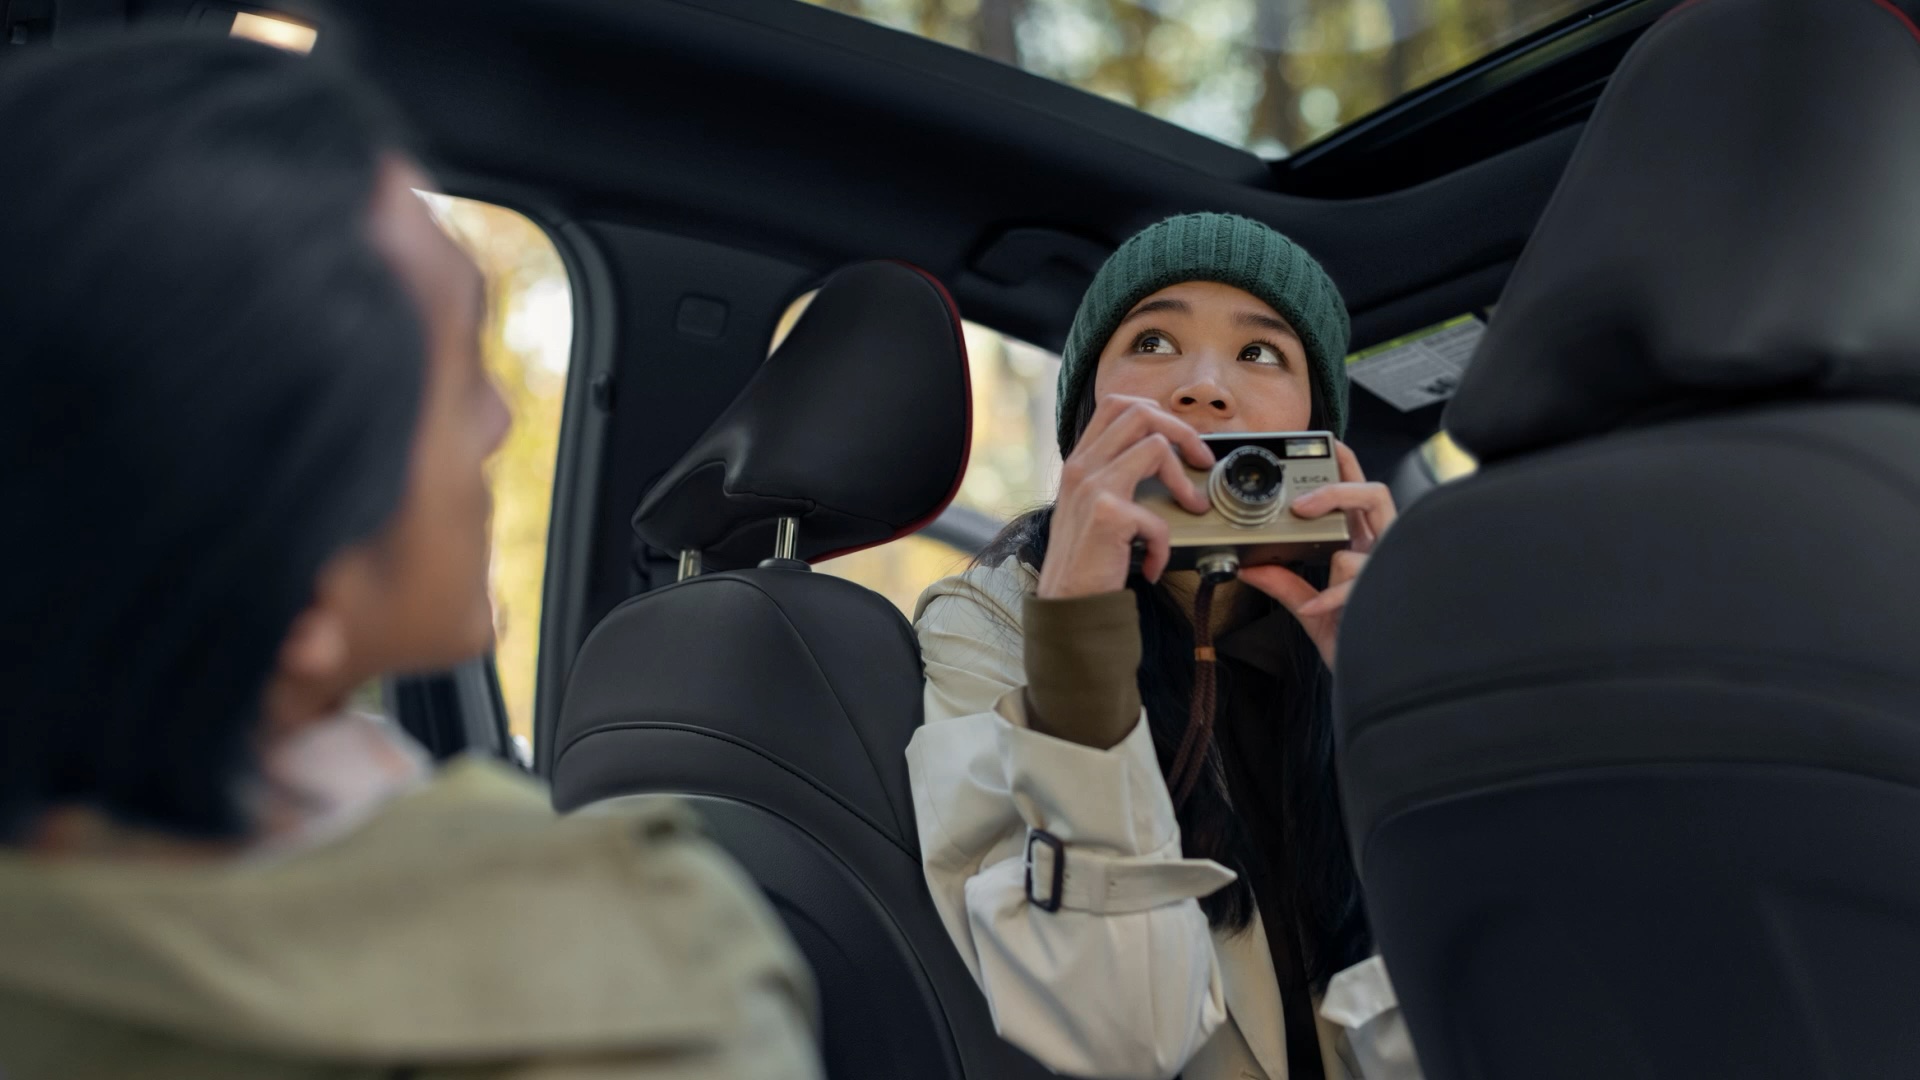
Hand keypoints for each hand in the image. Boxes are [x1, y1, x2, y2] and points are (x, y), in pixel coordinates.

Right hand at [1037, 395, 1214, 599]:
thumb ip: (1113, 479)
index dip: (1156, 413)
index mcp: (1079, 462)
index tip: (1178, 440)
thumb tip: (1160, 459)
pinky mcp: (1108, 513)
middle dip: (1183, 432)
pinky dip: (1165, 543)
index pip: (1116, 406)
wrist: (1066, 604)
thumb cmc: (1084, 562)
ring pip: (1155, 447)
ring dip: (1184, 480)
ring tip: (1192, 507)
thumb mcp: (1090, 508)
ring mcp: (1092, 487)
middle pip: (1140, 413)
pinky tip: (1155, 564)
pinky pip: (1158, 514)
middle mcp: (1081, 467)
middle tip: (1201, 462)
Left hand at [1239, 440, 1396, 667]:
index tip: (1331, 445)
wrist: (1373, 681)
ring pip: (1364, 545)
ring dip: (1337, 566)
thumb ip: (1284, 584)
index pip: (1362, 496)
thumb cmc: (1351, 640)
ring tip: (1319, 589)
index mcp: (1366, 548)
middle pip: (1376, 497)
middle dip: (1339, 490)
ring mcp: (1390, 574)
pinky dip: (1329, 598)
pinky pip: (1356, 586)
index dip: (1349, 467)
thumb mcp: (1310, 608)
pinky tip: (1316, 608)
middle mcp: (1383, 554)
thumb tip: (1250, 566)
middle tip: (1302, 504)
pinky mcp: (1389, 598)